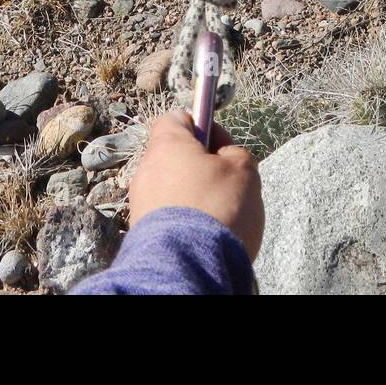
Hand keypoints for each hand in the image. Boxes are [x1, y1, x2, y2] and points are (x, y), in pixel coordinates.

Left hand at [129, 110, 263, 259]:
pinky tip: (204, 237)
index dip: (204, 126)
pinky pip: (168, 216)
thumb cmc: (218, 209)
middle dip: (203, 168)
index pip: (177, 118)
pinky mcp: (142, 232)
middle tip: (228, 185)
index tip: (223, 147)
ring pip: (174, 188)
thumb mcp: (244, 170)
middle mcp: (146, 170)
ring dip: (195, 196)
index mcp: (167, 146)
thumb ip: (235, 153)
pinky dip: (186, 221)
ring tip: (219, 217)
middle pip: (176, 156)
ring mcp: (141, 203)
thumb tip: (223, 158)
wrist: (188, 267)